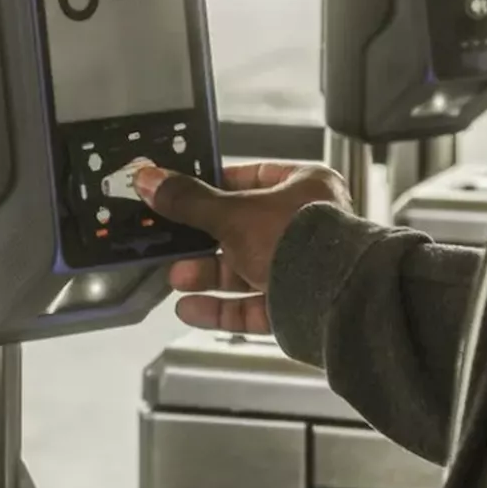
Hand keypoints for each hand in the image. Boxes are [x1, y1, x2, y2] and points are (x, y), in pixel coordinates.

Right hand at [134, 161, 348, 333]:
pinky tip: (191, 308)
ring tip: (177, 278)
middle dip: (204, 241)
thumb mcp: (233, 214)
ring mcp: (304, 268)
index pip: (254, 178)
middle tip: (174, 243)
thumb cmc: (301, 241)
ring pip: (247, 270)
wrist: (334, 297)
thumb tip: (152, 181)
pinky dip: (221, 308)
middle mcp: (309, 226)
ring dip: (208, 275)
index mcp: (306, 188)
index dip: (216, 186)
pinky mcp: (298, 306)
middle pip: (244, 230)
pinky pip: (254, 307)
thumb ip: (189, 201)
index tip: (183, 194)